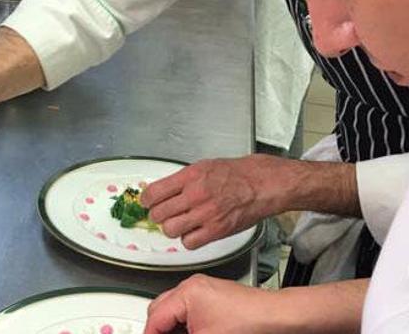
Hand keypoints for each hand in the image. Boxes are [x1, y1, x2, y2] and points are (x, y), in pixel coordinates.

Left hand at [141, 155, 289, 248]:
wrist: (261, 184)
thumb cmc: (236, 174)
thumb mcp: (203, 166)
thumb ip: (182, 180)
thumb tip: (161, 190)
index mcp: (191, 176)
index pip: (155, 192)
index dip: (146, 199)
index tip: (146, 202)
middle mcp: (196, 195)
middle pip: (159, 213)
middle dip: (157, 215)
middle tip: (162, 213)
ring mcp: (206, 214)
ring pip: (170, 230)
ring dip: (171, 227)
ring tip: (178, 222)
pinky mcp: (216, 230)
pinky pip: (189, 242)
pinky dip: (188, 239)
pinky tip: (193, 231)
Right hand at [144, 275, 281, 333]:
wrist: (277, 318)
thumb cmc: (250, 324)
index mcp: (187, 293)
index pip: (155, 318)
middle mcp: (192, 286)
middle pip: (159, 309)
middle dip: (158, 329)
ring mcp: (203, 290)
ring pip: (173, 310)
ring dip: (171, 328)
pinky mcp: (213, 297)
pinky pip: (187, 309)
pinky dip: (184, 324)